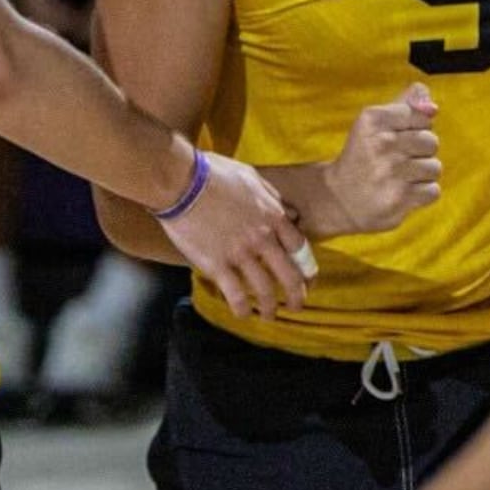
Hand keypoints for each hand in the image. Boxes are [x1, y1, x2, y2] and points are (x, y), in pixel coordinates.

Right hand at [164, 150, 313, 320]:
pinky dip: (242, 308)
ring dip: (270, 307)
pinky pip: (235, 294)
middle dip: (296, 295)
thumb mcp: (252, 177)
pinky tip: (243, 314)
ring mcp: (240, 254)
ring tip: (269, 316)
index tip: (307, 278)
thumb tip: (289, 211)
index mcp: (272, 216)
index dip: (306, 266)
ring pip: (265, 290)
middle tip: (297, 305)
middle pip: (289, 274)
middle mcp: (262, 238)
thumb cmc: (213, 173)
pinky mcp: (217, 265)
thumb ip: (272, 197)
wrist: (182, 181)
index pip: (299, 248)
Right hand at [314, 83, 438, 235]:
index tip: (397, 138)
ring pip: (434, 167)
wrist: (339, 199)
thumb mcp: (373, 125)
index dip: (416, 128)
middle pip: (432, 141)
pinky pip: (433, 191)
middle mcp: (382, 143)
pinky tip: (403, 193)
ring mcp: (391, 172)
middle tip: (397, 161)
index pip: (422, 116)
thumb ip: (404, 106)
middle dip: (420, 152)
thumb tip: (429, 99)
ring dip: (421, 175)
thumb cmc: (363, 157)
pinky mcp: (399, 198)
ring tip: (400, 178)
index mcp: (373, 120)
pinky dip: (422, 194)